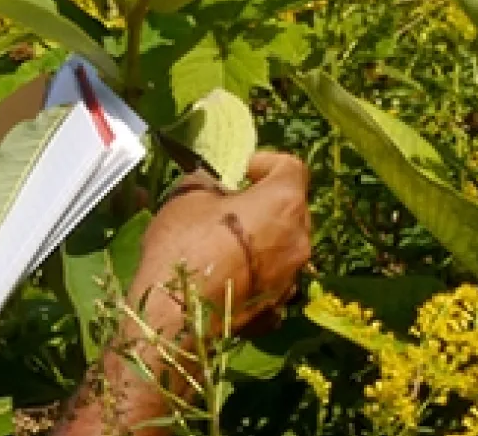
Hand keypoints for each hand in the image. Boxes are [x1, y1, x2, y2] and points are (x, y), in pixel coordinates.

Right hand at [134, 151, 311, 328]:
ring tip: (226, 247)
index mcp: (284, 202)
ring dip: (262, 242)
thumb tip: (214, 183)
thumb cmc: (185, 244)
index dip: (265, 163)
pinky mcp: (277, 310)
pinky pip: (272, 282)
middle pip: (291, 210)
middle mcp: (300, 240)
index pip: (291, 167)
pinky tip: (228, 279)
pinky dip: (256, 276)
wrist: (177, 314)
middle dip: (265, 204)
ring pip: (283, 248)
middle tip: (229, 208)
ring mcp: (292, 279)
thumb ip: (209, 181)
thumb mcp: (187, 195)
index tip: (239, 172)